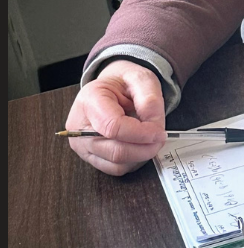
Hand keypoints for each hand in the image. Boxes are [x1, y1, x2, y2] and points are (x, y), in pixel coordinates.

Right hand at [64, 60, 167, 175]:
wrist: (111, 89)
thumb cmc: (123, 83)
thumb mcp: (141, 78)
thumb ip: (150, 100)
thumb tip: (154, 126)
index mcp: (89, 100)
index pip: (113, 127)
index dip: (141, 134)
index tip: (159, 132)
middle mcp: (79, 127)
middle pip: (115, 151)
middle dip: (145, 148)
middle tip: (160, 137)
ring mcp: (81, 145)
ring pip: (116, 164)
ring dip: (140, 155)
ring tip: (148, 138)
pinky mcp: (89, 157)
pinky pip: (115, 169)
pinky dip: (133, 161)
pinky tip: (139, 146)